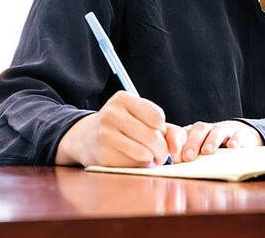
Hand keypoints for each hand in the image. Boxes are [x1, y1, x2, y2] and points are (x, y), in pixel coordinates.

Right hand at [56, 91, 185, 166]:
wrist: (86, 137)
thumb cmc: (123, 126)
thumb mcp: (143, 118)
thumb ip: (170, 130)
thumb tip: (177, 149)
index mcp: (123, 99)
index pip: (157, 117)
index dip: (162, 129)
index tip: (157, 132)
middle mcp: (111, 114)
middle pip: (153, 137)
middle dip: (162, 150)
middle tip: (161, 154)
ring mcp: (105, 134)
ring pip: (144, 153)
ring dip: (153, 159)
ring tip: (150, 157)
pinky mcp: (102, 155)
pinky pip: (132, 165)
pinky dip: (139, 166)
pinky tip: (134, 160)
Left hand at [180, 120, 263, 161]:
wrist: (243, 138)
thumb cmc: (217, 149)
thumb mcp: (202, 152)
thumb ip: (190, 157)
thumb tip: (176, 168)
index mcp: (197, 133)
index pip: (184, 133)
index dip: (178, 144)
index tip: (175, 158)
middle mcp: (210, 129)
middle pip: (199, 129)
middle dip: (192, 143)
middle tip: (188, 157)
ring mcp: (226, 130)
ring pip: (218, 131)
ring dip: (211, 141)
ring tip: (207, 151)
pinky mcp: (242, 135)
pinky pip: (239, 135)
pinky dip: (235, 140)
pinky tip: (232, 147)